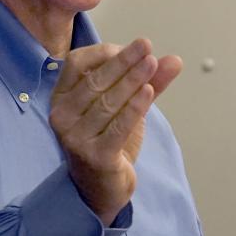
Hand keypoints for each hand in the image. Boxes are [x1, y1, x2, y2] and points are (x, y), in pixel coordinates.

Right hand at [49, 38, 182, 224]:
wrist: (102, 188)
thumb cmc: (108, 142)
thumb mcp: (125, 108)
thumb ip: (147, 83)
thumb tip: (174, 60)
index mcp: (61, 98)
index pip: (76, 64)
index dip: (105, 53)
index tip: (135, 49)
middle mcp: (62, 117)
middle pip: (95, 81)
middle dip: (124, 62)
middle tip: (147, 47)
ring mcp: (76, 138)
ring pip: (108, 102)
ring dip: (132, 81)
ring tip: (152, 65)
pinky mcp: (95, 156)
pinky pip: (117, 126)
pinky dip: (134, 107)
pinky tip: (149, 91)